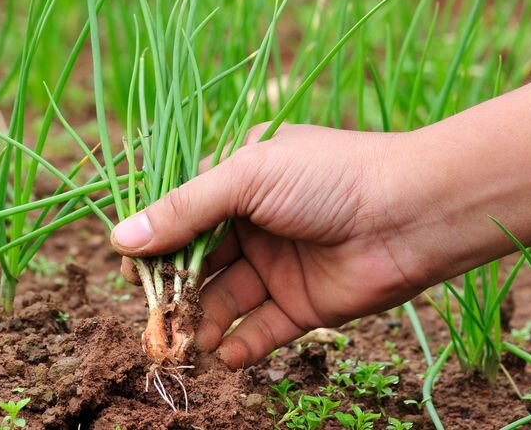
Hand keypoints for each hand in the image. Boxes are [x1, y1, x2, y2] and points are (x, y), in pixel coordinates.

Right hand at [110, 124, 430, 368]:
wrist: (409, 213)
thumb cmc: (327, 177)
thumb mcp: (247, 176)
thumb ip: (184, 209)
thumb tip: (120, 239)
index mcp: (241, 177)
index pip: (183, 211)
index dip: (155, 241)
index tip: (130, 271)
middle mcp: (256, 221)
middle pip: (198, 261)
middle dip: (174, 290)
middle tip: (155, 318)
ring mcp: (279, 264)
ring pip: (225, 298)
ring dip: (202, 320)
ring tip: (187, 341)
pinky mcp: (303, 304)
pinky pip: (261, 329)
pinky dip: (240, 344)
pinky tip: (224, 354)